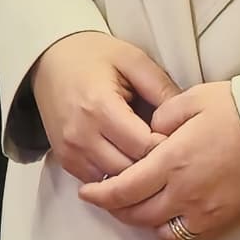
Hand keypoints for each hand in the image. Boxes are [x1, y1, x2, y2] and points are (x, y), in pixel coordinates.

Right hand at [30, 33, 173, 182]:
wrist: (50, 59)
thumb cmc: (94, 56)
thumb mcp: (133, 60)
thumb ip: (162, 88)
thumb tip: (189, 119)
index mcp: (101, 107)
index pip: (144, 147)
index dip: (168, 147)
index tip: (180, 139)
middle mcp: (82, 134)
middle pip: (130, 171)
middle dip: (154, 166)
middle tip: (171, 154)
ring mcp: (70, 150)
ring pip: (114, 184)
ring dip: (135, 176)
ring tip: (151, 160)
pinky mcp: (65, 160)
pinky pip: (97, 182)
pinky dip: (115, 177)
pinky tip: (129, 162)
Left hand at [78, 74, 239, 239]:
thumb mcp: (196, 99)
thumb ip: (164, 115)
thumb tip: (150, 133)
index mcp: (172, 161)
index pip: (123, 188)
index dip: (100, 194)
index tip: (86, 192)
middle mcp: (183, 192)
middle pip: (135, 213)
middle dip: (114, 208)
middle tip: (105, 198)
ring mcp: (203, 212)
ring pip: (157, 229)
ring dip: (139, 220)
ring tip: (132, 207)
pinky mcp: (222, 222)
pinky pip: (184, 236)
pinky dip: (167, 230)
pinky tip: (165, 216)